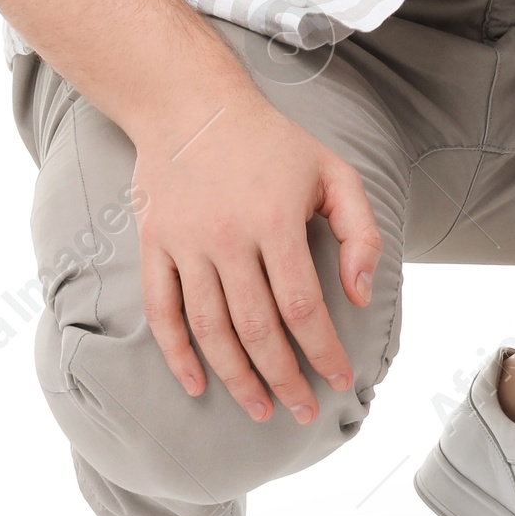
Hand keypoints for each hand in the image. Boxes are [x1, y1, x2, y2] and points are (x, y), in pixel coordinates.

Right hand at [132, 81, 382, 423]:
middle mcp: (228, 237)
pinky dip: (176, 354)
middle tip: (303, 411)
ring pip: (210, 329)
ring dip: (236, 378)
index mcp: (276, 220)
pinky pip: (162, 312)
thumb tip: (361, 295)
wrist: (190, 104)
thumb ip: (359, 231)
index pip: (302, 307)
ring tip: (261, 409)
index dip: (323, 351)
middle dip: (284, 379)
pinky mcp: (154, 245)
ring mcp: (186, 243)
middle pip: (256, 329)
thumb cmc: (274, 143)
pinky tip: (197, 385)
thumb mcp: (334, 172)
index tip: (340, 381)